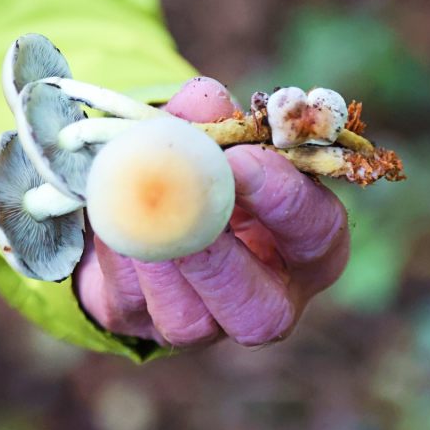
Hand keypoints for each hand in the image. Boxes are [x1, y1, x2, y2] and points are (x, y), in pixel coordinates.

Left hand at [74, 77, 349, 346]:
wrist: (147, 204)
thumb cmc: (205, 166)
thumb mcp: (214, 135)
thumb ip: (213, 116)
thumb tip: (206, 100)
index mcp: (307, 244)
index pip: (318, 232)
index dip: (283, 200)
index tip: (240, 160)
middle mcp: (269, 298)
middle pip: (264, 314)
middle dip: (223, 261)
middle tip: (187, 208)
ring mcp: (208, 326)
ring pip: (190, 321)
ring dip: (160, 260)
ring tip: (136, 204)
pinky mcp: (150, 329)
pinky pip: (133, 304)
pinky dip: (118, 256)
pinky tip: (111, 215)